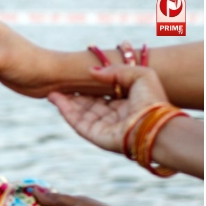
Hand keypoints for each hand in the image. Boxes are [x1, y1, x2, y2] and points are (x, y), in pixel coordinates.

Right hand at [46, 65, 169, 153]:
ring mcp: (104, 127)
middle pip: (89, 104)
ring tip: (52, 90)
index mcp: (127, 104)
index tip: (76, 78)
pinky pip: (77, 121)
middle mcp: (114, 117)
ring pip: (80, 113)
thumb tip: (92, 72)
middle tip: (60, 83)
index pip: (104, 95)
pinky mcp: (95, 135)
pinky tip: (55, 98)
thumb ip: (116, 70)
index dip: (89, 87)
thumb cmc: (152, 101)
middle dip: (74, 95)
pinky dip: (65, 110)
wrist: (153, 126)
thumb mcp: (141, 75)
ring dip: (66, 102)